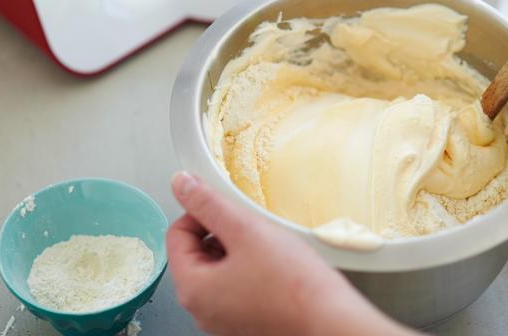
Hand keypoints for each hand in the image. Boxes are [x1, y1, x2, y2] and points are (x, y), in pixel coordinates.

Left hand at [167, 172, 413, 335]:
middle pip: (197, 253)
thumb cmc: (293, 285)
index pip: (176, 234)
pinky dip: (252, 270)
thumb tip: (182, 184)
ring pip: (220, 269)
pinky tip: (277, 266)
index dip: (201, 212)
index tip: (228, 208)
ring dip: (239, 250)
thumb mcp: (246, 229)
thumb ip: (209, 204)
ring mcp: (225, 320)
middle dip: (222, 233)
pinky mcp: (247, 323)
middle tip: (252, 228)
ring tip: (269, 248)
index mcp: (193, 289)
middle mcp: (203, 311)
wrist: (331, 323)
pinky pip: (238, 287)